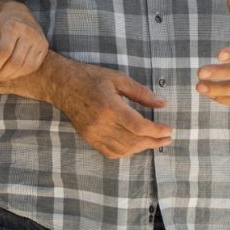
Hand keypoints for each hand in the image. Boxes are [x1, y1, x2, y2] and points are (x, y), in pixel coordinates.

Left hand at [0, 0, 48, 84]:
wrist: (21, 13)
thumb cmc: (4, 25)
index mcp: (13, 27)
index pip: (4, 52)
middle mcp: (29, 33)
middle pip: (15, 61)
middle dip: (2, 74)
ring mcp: (39, 40)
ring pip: (25, 66)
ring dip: (10, 76)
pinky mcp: (45, 47)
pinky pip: (33, 66)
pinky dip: (21, 73)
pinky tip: (11, 74)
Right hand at [0, 52, 172, 159]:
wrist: (60, 84)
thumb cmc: (89, 77)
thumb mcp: (117, 78)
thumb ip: (140, 92)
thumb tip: (161, 103)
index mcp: (109, 107)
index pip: (139, 127)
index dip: (157, 131)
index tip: (169, 130)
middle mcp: (100, 123)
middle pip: (134, 141)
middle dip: (154, 142)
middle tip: (167, 138)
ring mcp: (92, 133)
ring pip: (123, 150)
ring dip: (141, 148)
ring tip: (153, 142)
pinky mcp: (88, 137)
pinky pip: (109, 152)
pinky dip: (125, 152)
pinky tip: (134, 145)